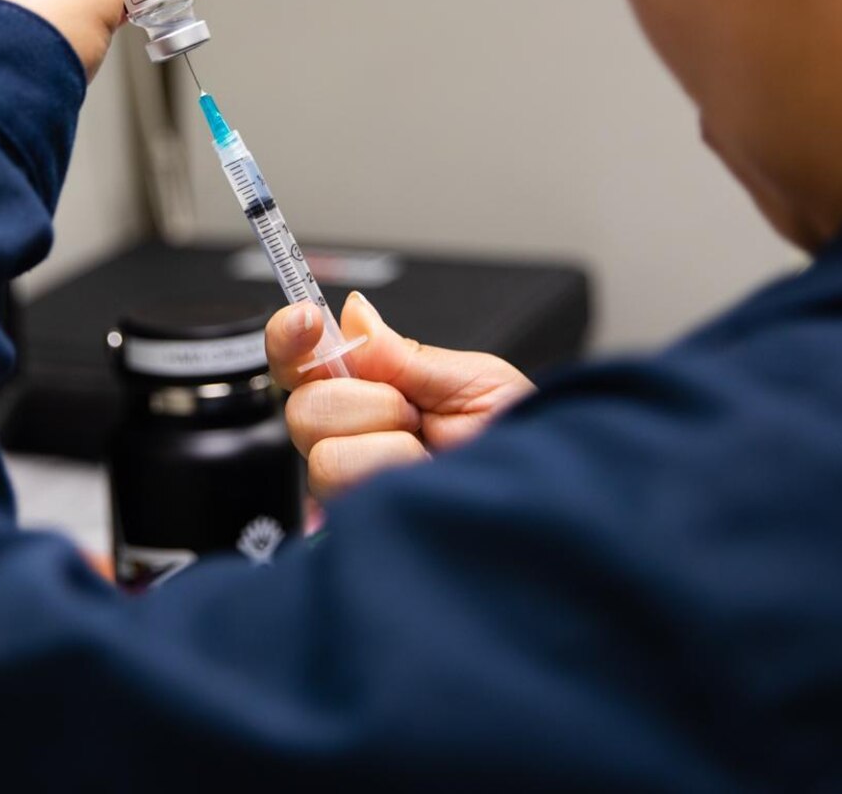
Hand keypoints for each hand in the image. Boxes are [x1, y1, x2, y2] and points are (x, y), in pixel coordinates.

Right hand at [265, 291, 535, 500]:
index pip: (302, 362)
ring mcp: (355, 488)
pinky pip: (346, 490)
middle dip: (369, 401)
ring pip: (324, 452)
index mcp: (372, 394)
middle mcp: (354, 442)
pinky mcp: (362, 526)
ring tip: (429, 457)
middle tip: (418, 415)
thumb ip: (405, 353)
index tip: (309, 320)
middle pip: (304, 406)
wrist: (550, 501)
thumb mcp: (476, 381)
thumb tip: (352, 314)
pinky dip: (395, 476)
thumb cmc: (523, 445)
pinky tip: (421, 483)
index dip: (291, 336)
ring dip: (389, 447)